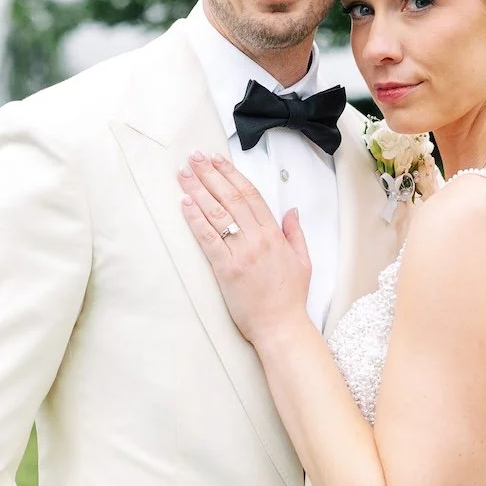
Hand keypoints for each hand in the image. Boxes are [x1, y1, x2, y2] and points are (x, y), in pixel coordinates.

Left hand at [178, 152, 311, 343]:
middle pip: (231, 198)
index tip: (218, 160)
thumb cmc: (289, 298)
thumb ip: (294, 233)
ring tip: (184, 174)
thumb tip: (291, 211)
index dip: (232, 174)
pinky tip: (185, 203)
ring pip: (218, 213)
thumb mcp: (302, 261)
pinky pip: (208, 238)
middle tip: (194, 158)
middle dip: (210, 174)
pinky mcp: (226, 269)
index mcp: (274, 235)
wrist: (281, 327)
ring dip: (198, 190)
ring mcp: (241, 253)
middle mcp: (258, 239)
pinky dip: (195, 219)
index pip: (250, 195)